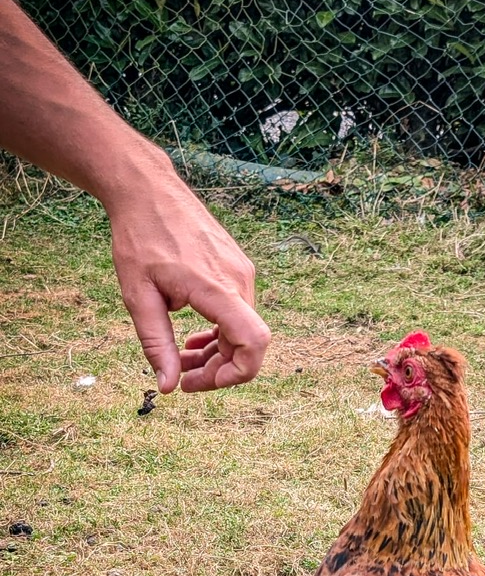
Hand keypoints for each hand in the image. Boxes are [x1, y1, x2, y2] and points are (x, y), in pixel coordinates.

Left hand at [108, 164, 269, 392]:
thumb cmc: (139, 237)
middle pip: (246, 345)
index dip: (234, 375)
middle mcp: (239, 280)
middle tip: (180, 376)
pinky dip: (218, 333)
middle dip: (215, 369)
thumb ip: (156, 343)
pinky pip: (237, 313)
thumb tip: (168, 385)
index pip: (254, 343)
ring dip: (215, 353)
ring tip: (180, 356)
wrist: (147, 189)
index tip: (198, 382)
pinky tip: (192, 335)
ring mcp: (241, 272)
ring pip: (241, 331)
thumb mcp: (138, 296)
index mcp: (218, 288)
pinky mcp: (236, 268)